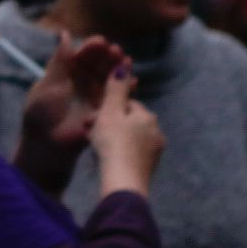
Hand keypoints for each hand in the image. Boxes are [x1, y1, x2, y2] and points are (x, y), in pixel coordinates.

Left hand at [15, 31, 125, 194]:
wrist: (48, 146)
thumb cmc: (42, 114)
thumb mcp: (49, 84)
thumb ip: (59, 61)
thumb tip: (64, 34)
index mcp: (65, 72)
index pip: (81, 55)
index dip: (91, 47)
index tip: (100, 41)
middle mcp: (82, 81)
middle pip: (99, 64)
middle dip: (108, 56)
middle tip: (116, 50)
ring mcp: (94, 95)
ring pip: (109, 77)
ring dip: (119, 68)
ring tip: (127, 61)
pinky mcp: (104, 110)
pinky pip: (117, 96)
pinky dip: (126, 88)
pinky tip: (133, 81)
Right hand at [88, 69, 164, 197]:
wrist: (124, 183)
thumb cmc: (114, 143)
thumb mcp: (110, 112)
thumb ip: (116, 88)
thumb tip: (124, 64)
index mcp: (147, 115)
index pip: (126, 104)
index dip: (107, 109)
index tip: (91, 118)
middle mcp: (156, 131)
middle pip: (128, 121)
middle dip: (109, 124)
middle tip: (89, 133)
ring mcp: (155, 151)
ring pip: (130, 137)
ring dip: (114, 138)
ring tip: (96, 148)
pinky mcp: (150, 168)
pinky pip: (133, 153)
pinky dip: (121, 153)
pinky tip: (108, 160)